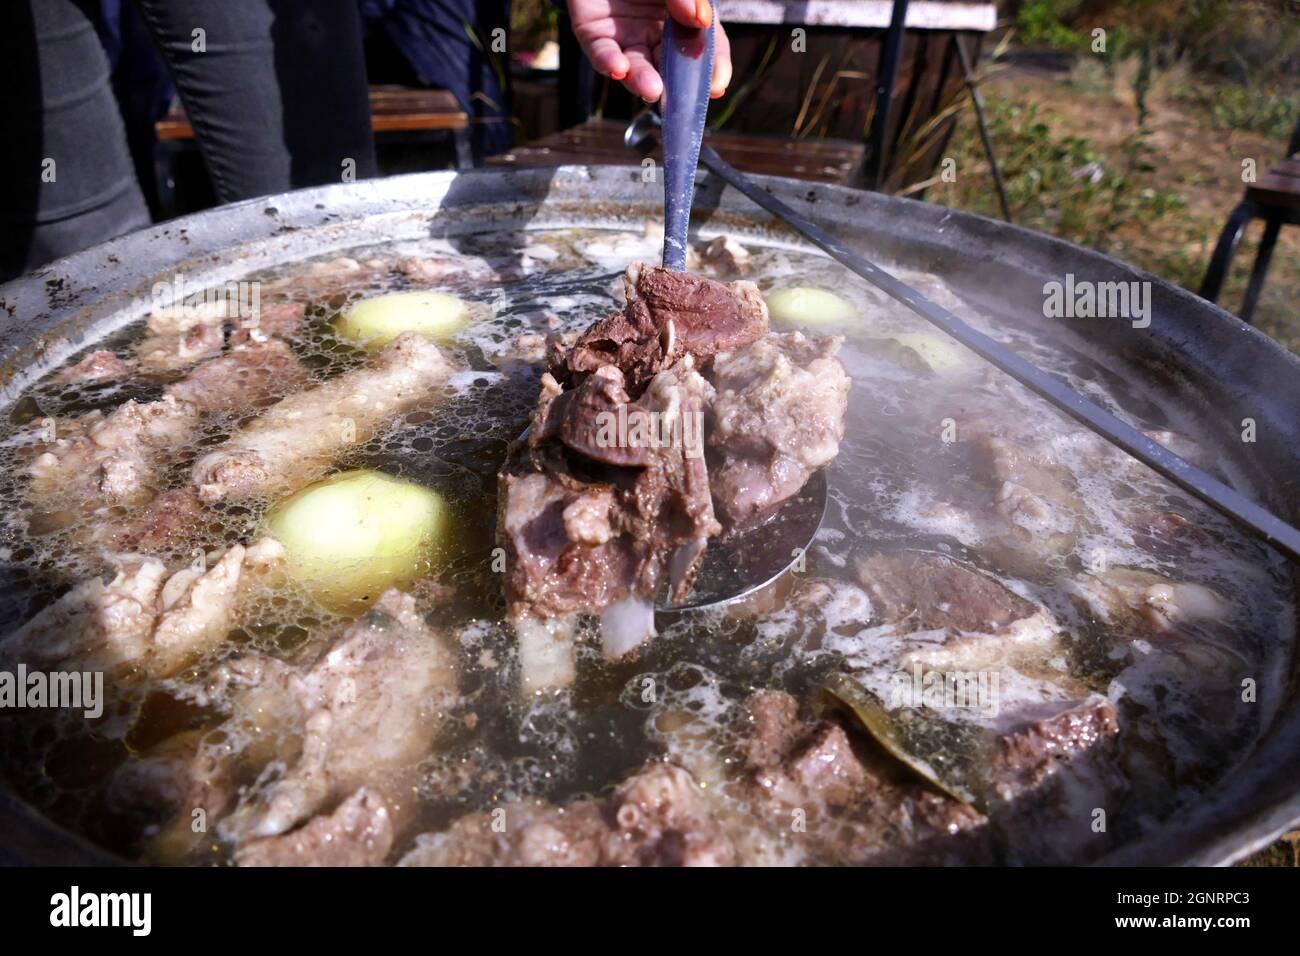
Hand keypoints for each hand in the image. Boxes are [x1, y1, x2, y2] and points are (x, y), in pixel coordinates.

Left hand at [568, 0, 732, 101]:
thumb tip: (702, 21)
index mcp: (683, 18)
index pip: (705, 47)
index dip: (713, 68)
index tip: (715, 86)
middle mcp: (655, 33)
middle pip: (670, 66)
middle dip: (676, 85)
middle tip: (682, 100)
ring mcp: (626, 37)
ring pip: (636, 67)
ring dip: (643, 81)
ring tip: (652, 90)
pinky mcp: (594, 35)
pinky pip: (601, 53)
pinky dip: (610, 62)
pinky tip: (619, 68)